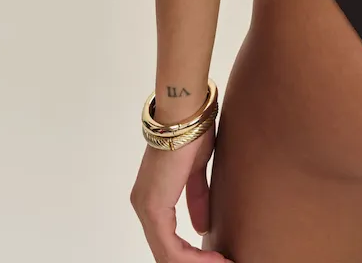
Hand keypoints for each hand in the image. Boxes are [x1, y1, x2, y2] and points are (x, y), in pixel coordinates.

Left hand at [130, 122, 231, 260]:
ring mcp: (145, 207)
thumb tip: (202, 226)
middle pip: (167, 251)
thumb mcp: (197, 171)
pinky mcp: (153, 207)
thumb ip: (197, 198)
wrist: (186, 113)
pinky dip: (193, 258)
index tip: (218, 258)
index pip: (168, 239)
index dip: (193, 255)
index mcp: (152, 197)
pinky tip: (214, 259)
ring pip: (168, 254)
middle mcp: (143, 205)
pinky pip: (170, 247)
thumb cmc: (192, 131)